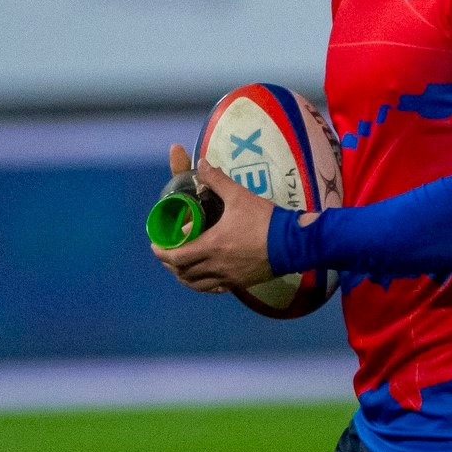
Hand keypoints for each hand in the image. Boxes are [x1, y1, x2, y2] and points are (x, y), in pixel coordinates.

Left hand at [151, 144, 275, 292]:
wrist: (294, 243)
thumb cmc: (265, 220)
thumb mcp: (239, 196)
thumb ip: (217, 180)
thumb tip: (201, 163)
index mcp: (212, 246)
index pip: (176, 257)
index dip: (162, 253)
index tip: (156, 246)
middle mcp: (216, 266)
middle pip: (183, 273)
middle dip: (171, 265)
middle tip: (167, 253)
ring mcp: (229, 278)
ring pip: (197, 285)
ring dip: (185, 277)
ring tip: (181, 267)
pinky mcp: (241, 283)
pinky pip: (215, 288)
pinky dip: (204, 284)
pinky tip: (204, 276)